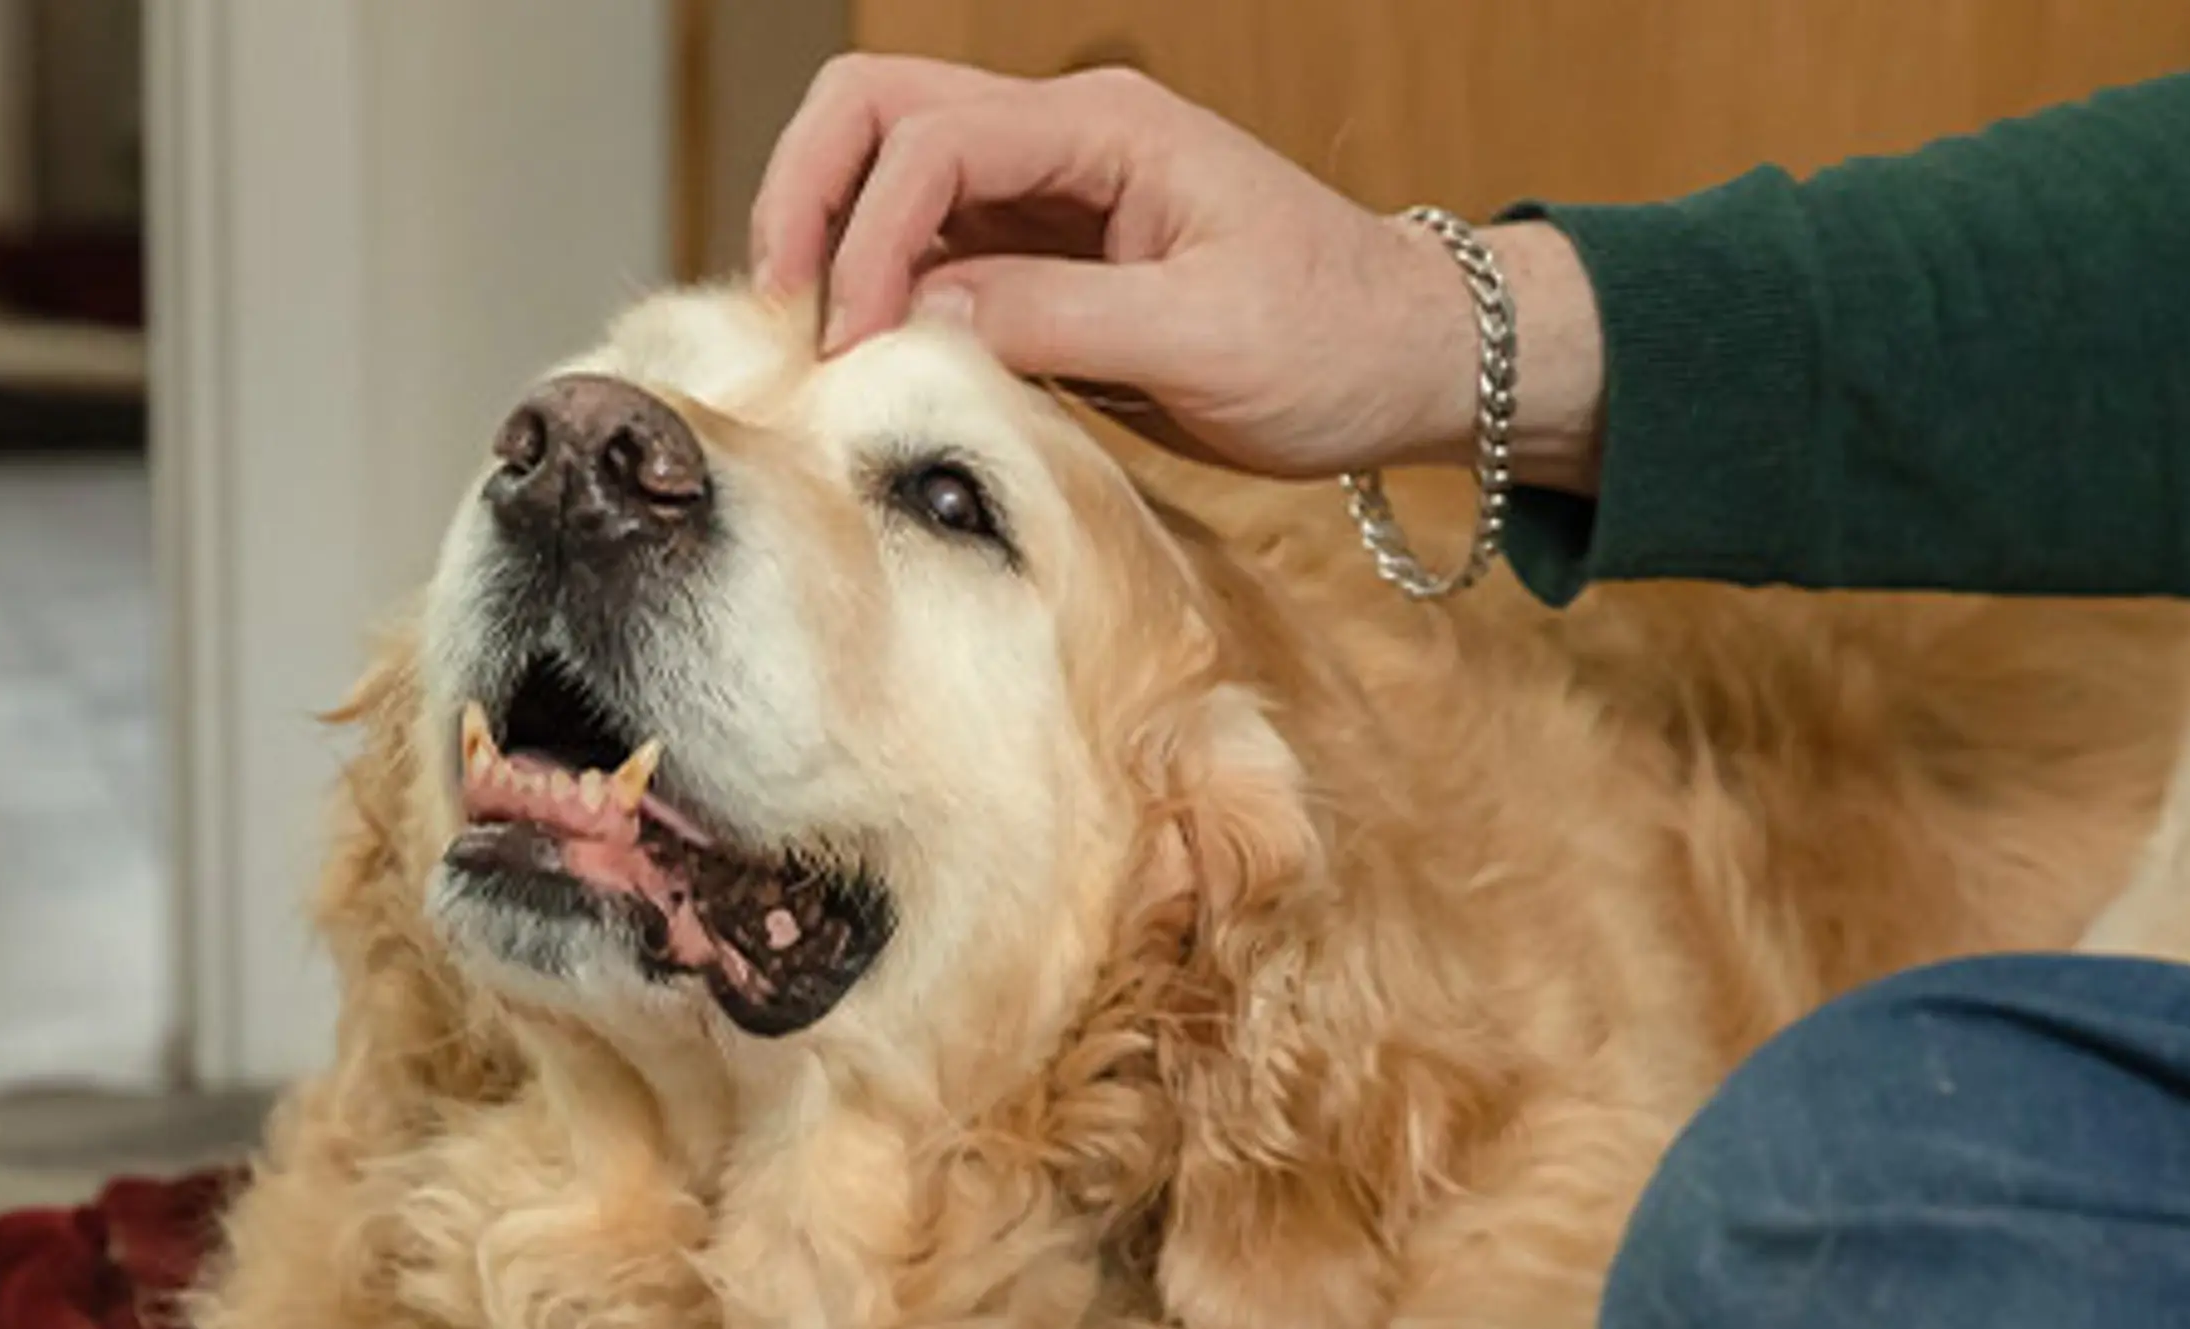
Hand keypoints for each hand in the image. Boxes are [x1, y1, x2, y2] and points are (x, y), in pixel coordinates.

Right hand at [748, 55, 1603, 487]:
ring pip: (884, 169)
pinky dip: (876, 286)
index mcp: (1105, 132)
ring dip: (831, 241)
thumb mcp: (1203, 343)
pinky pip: (924, 244)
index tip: (850, 345)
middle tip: (782, 310)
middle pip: (875, 109)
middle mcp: (1062, 140)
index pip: (929, 141)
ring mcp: (1046, 193)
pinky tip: (867, 356)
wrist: (1407, 358)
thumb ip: (1057, 321)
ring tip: (814, 342)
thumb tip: (921, 314)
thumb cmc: (1332, 343)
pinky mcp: (1041, 254)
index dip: (867, 237)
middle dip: (807, 196)